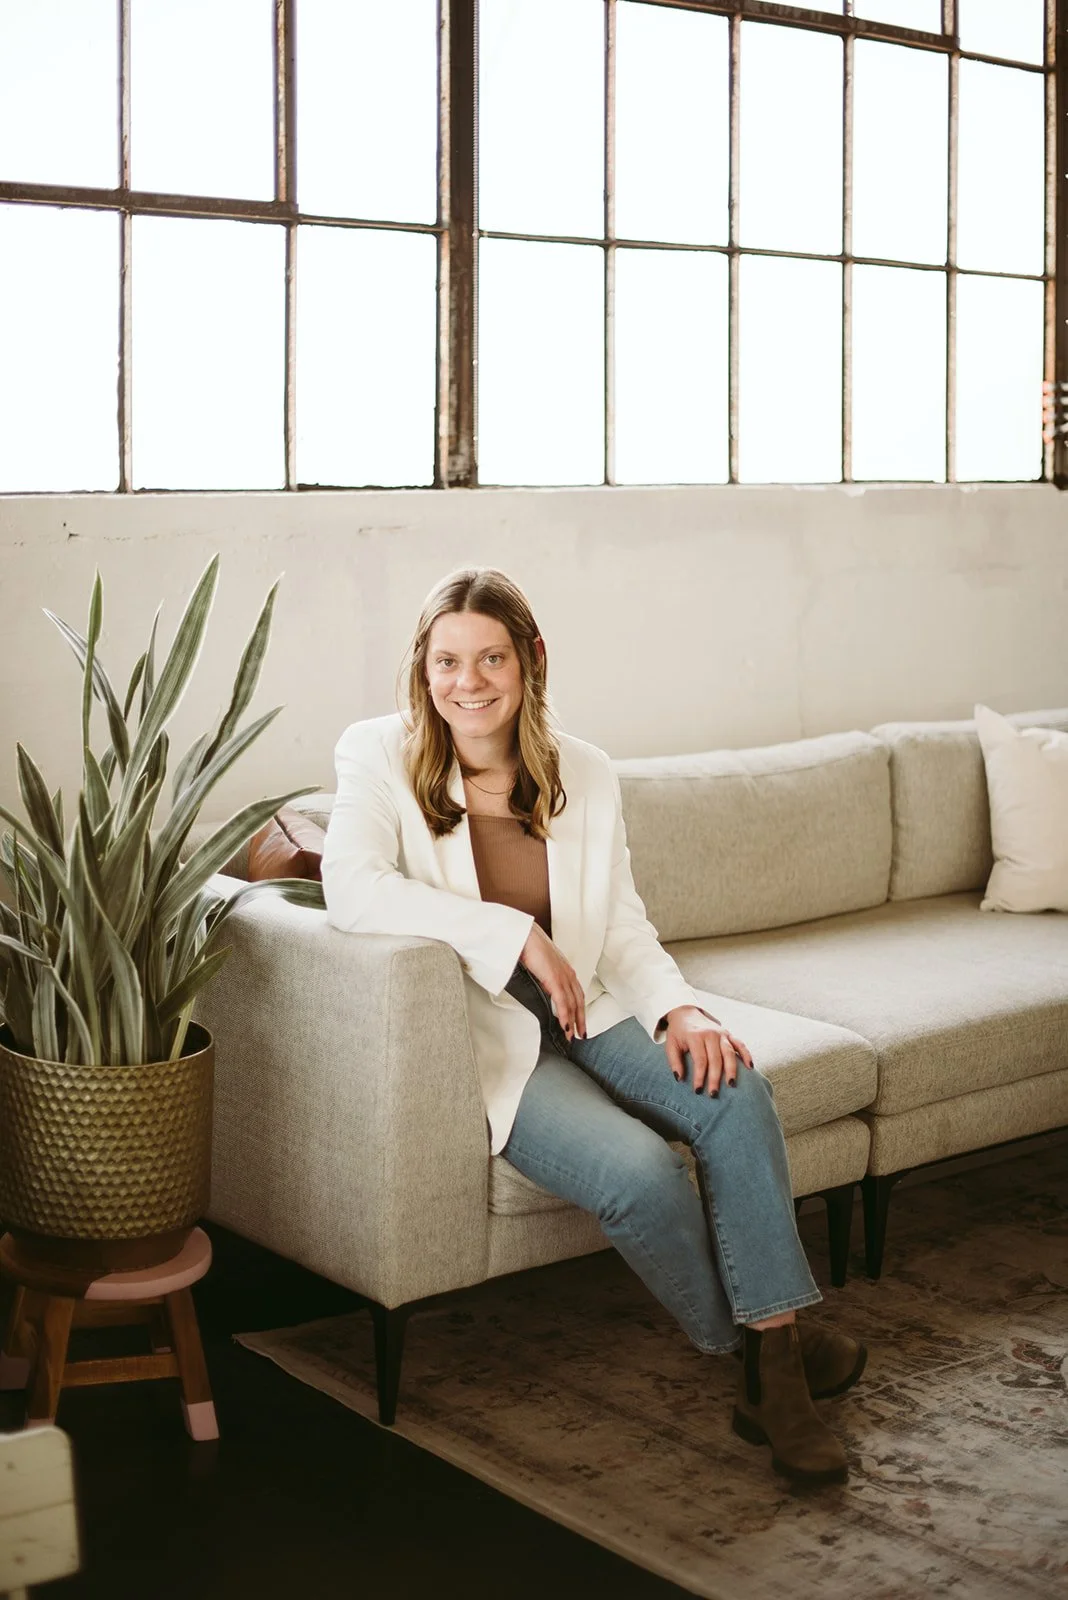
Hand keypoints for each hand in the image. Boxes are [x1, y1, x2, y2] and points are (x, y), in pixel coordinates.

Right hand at [519, 924, 586, 1040]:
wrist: (525, 935)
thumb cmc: (530, 946)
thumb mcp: (542, 964)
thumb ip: (547, 975)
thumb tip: (544, 985)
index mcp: (566, 970)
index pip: (577, 994)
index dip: (579, 1009)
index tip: (579, 1021)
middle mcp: (568, 974)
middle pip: (579, 1001)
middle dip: (581, 1020)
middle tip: (581, 1035)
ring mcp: (563, 977)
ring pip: (572, 1004)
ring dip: (574, 1022)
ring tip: (572, 1036)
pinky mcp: (555, 979)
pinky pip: (562, 1002)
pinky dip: (565, 1016)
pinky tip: (565, 1026)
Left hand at [664, 1006, 753, 1093]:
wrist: (686, 1013)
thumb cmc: (678, 1033)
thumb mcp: (670, 1045)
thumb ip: (674, 1062)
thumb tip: (680, 1079)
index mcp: (695, 1036)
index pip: (700, 1060)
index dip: (700, 1077)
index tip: (698, 1091)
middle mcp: (710, 1034)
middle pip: (716, 1059)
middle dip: (715, 1078)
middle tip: (713, 1094)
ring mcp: (721, 1033)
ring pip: (729, 1053)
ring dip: (731, 1070)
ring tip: (731, 1084)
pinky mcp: (729, 1034)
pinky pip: (740, 1044)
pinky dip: (746, 1054)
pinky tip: (750, 1067)